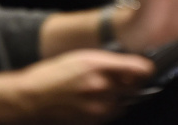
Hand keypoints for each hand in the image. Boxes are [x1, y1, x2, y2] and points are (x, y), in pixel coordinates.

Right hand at [0, 50, 153, 123]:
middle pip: (136, 87)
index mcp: (98, 66)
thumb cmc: (53, 74)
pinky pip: (113, 114)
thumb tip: (134, 66)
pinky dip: (110, 107)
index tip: (144, 68)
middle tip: (121, 78)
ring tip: (102, 90)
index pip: (140, 69)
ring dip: (121, 97)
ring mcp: (99, 107)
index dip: (144, 68)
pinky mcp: (95, 121)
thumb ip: (109, 62)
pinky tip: (94, 100)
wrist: (32, 98)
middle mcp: (101, 87)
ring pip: (126, 102)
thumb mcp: (81, 58)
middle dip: (132, 83)